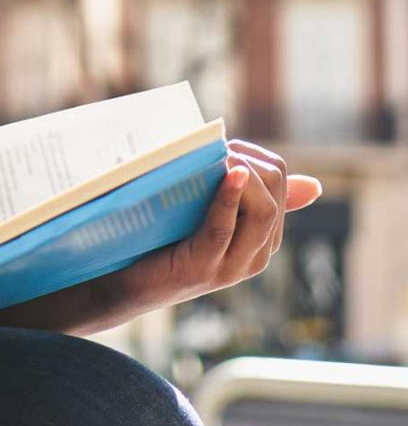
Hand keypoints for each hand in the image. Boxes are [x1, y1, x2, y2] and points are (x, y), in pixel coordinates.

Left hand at [23, 140, 322, 335]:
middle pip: (274, 196)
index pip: (281, 184)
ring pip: (262, 213)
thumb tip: (304, 181)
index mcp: (262, 239)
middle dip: (250, 163)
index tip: (224, 145)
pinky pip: (222, 228)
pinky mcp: (202, 268)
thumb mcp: (202, 210)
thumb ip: (229, 190)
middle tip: (218, 149)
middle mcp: (256, 256)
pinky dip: (227, 198)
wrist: (122, 280)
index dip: (254, 156)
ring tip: (219, 156)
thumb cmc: (160, 236)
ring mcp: (231, 266)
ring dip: (242, 174)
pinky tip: (227, 174)